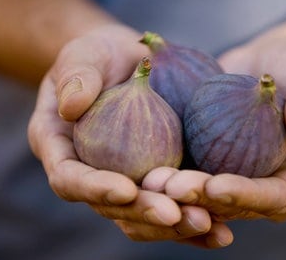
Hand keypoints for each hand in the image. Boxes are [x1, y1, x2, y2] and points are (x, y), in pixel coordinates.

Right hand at [27, 24, 232, 246]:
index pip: (70, 179)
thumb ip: (76, 76)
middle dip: (144, 213)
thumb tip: (71, 105)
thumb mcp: (83, 56)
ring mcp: (127, 180)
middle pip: (113, 207)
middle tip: (174, 214)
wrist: (127, 62)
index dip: (95, 189)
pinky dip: (198, 215)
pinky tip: (223, 228)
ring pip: (146, 215)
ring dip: (175, 224)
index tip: (127, 190)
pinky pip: (175, 203)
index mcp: (63, 152)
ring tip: (208, 224)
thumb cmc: (98, 57)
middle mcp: (93, 175)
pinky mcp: (157, 178)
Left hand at [143, 35, 285, 221]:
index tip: (217, 185)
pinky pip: (190, 176)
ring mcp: (241, 182)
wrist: (270, 66)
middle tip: (171, 188)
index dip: (248, 196)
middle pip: (237, 205)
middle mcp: (272, 190)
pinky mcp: (213, 167)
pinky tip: (143, 171)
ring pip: (207, 199)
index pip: (279, 197)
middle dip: (202, 200)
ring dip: (177, 195)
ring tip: (150, 182)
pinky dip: (168, 176)